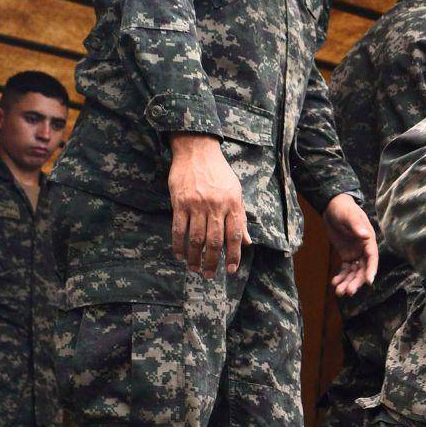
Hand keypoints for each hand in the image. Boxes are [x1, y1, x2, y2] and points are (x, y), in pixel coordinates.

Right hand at [168, 133, 245, 277]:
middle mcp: (216, 206)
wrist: (197, 151)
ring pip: (196, 238)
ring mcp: (197, 204)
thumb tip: (247, 242)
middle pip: (214, 241)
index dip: (233, 255)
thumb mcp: (236, 192)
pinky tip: (180, 255)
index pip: (235, 235)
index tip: (230, 270)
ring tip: (194, 269)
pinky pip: (178, 228)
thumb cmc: (219, 172)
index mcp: (233, 204)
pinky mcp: (180, 202)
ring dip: (195, 257)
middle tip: (208, 275)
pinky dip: (179, 244)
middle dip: (212, 262)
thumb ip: (241, 217)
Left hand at [322, 193, 378, 296]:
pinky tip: (334, 283)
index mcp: (368, 240)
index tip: (369, 281)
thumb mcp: (349, 216)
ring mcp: (355, 253)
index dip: (371, 269)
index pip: (372, 257)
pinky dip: (341, 277)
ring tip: (339, 292)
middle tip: (348, 291)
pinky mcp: (346, 255)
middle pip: (363, 269)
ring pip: (354, 272)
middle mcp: (363, 249)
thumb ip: (357, 225)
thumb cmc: (344, 209)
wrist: (332, 207)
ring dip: (348, 282)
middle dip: (356, 281)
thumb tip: (366, 235)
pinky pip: (345, 269)